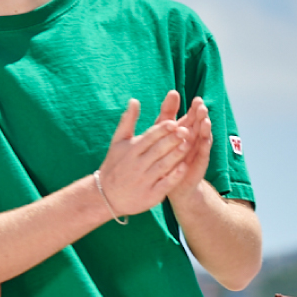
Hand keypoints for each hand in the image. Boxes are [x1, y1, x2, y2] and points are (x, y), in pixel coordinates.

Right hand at [96, 97, 190, 214]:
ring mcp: (144, 180)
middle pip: (157, 150)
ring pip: (163, 166)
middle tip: (186, 131)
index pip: (149, 138)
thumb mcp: (118, 142)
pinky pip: (164, 184)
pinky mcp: (150, 195)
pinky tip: (184, 167)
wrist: (106, 196)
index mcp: (131, 150)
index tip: (174, 122)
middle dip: (172, 140)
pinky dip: (174, 176)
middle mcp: (137, 165)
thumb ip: (128, 121)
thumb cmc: (115, 165)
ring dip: (176, 155)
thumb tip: (134, 100)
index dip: (162, 130)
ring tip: (189, 145)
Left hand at [167, 94, 214, 193]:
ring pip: (203, 137)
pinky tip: (205, 139)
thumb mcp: (163, 130)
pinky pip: (202, 153)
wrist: (168, 182)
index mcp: (186, 130)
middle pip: (199, 124)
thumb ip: (168, 112)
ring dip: (205, 129)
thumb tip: (173, 91)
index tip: (197, 99)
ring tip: (205, 120)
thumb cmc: (165, 154)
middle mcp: (194, 139)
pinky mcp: (198, 163)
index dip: (195, 108)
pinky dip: (203, 146)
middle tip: (202, 107)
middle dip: (201, 116)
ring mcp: (197, 150)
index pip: (192, 116)